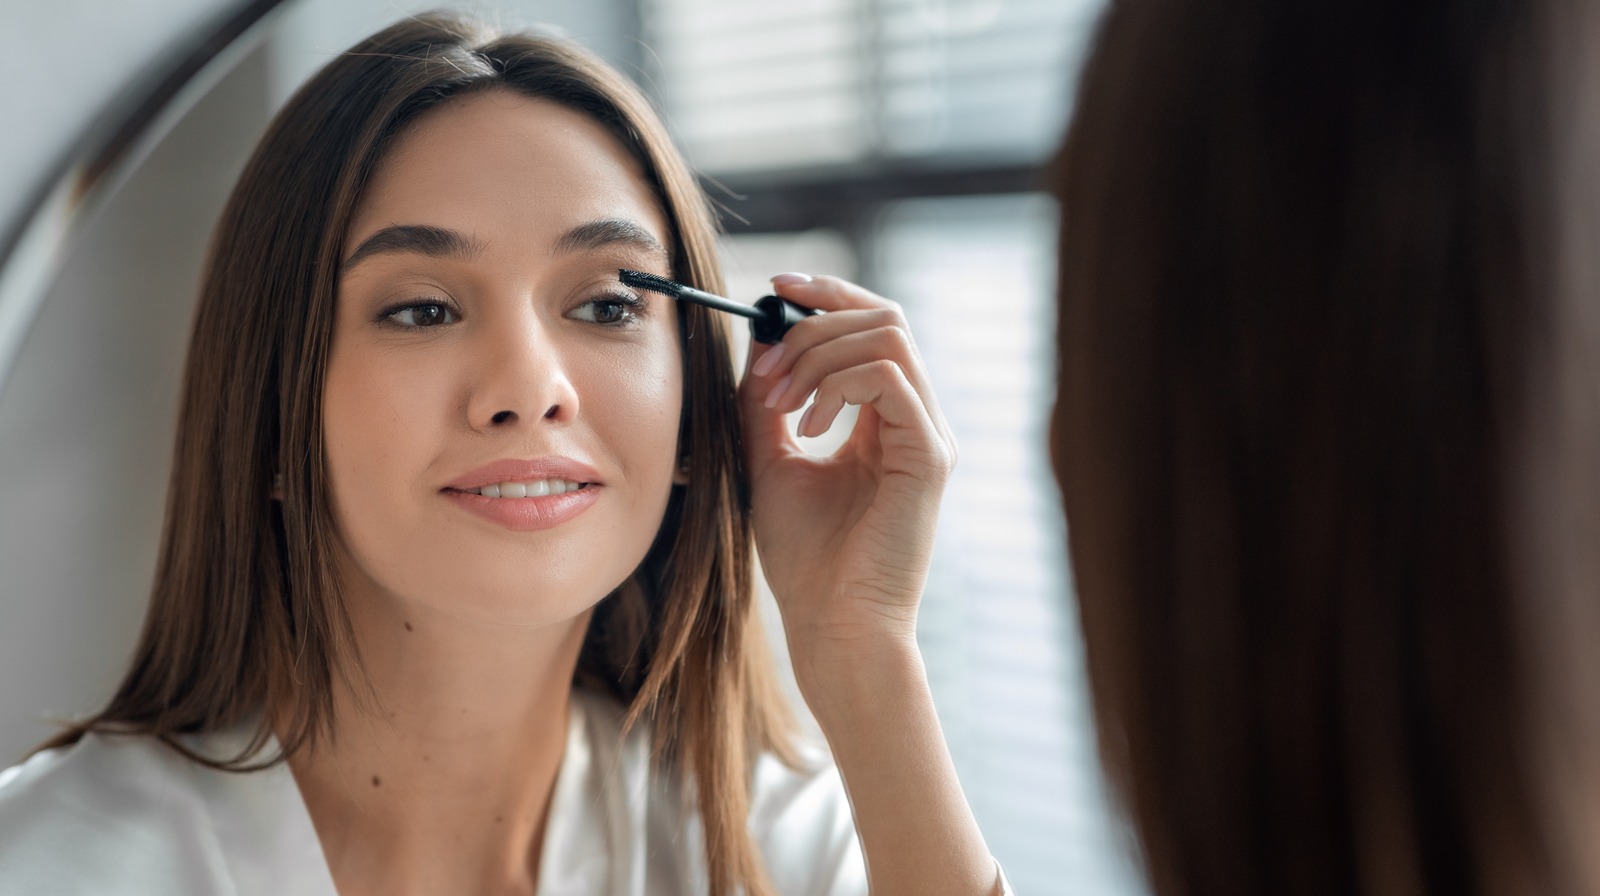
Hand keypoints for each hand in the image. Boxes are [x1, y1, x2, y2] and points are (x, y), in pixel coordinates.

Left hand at [738, 273, 955, 680]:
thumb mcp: (770, 461)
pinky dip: (837, 387)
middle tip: (766, 365)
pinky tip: (807, 428)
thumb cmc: (806, 561)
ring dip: (819, 354)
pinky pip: (890, 379)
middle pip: (885, 317)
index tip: (775, 289)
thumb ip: (767, 402)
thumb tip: (758, 341)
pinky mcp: (930, 458)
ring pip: (889, 337)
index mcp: (887, 420)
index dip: (827, 295)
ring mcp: (929, 436)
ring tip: (780, 401)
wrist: (833, 627)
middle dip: (814, 323)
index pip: (873, 327)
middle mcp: (916, 421)